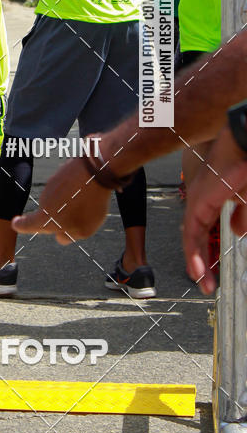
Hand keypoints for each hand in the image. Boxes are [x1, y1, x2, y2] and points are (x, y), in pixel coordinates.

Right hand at [11, 145, 110, 242]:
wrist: (95, 171)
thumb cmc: (89, 204)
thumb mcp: (82, 231)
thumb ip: (67, 237)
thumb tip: (59, 236)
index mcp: (44, 219)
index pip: (26, 225)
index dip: (21, 225)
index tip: (16, 223)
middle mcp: (44, 201)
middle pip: (49, 213)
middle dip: (61, 217)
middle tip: (80, 217)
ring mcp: (51, 185)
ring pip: (60, 198)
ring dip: (71, 202)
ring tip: (88, 201)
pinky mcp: (61, 173)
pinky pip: (68, 185)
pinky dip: (76, 189)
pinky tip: (89, 189)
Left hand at [184, 125, 246, 294]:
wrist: (242, 147)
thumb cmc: (245, 168)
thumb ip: (244, 216)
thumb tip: (238, 232)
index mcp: (212, 198)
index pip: (204, 228)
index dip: (205, 250)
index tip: (211, 271)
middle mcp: (201, 200)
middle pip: (195, 237)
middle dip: (200, 262)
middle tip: (207, 285)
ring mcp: (197, 201)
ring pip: (191, 238)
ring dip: (196, 263)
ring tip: (204, 283)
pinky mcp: (197, 203)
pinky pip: (191, 233)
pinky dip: (193, 253)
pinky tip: (197, 270)